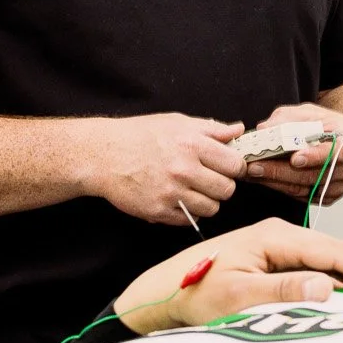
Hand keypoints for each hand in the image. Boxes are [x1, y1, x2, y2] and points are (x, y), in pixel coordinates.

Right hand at [84, 114, 244, 226]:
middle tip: (210, 180)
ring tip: (193, 190)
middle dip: (222, 185)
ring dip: (206, 201)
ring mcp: (170, 193)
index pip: (235, 165)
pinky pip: (190, 220)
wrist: (103, 155)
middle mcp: (183, 170)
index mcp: (192, 144)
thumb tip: (239, 130)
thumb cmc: (140, 135)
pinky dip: (188, 212)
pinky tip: (178, 198)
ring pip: (211, 208)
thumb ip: (211, 129)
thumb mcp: (177, 123)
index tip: (228, 167)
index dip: (235, 167)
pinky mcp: (158, 211)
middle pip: (227, 190)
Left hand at [113, 218, 342, 334]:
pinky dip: (332, 281)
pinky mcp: (271, 260)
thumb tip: (328, 286)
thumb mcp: (238, 295)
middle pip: (334, 252)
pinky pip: (310, 269)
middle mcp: (278, 235)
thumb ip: (282, 290)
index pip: (330, 250)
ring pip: (324, 261)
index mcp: (273, 236)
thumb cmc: (195, 292)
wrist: (163, 292)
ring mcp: (275, 246)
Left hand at [244, 103, 342, 204]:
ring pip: (304, 189)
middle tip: (255, 166)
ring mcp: (340, 186)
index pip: (336, 153)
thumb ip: (288, 118)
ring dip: (275, 182)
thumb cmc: (326, 125)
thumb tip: (264, 128)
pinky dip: (280, 188)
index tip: (294, 159)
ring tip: (251, 173)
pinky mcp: (328, 198)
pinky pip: (301, 196)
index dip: (315, 157)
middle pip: (314, 175)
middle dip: (281, 171)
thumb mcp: (310, 113)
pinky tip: (263, 179)